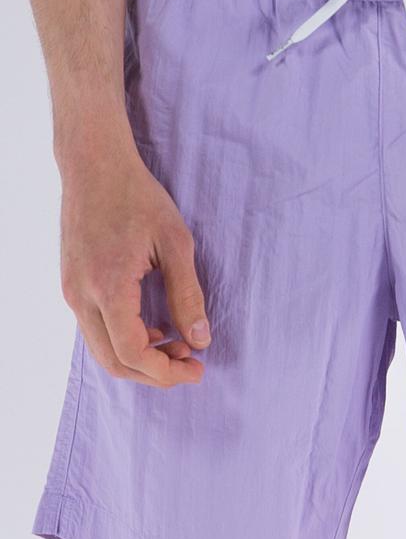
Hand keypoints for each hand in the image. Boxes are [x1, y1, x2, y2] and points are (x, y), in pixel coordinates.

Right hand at [59, 132, 209, 387]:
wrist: (94, 165)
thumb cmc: (137, 197)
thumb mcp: (176, 243)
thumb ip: (188, 295)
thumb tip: (200, 340)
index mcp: (108, 287)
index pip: (133, 353)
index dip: (167, 371)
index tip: (198, 367)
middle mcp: (81, 296)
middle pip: (113, 362)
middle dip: (154, 373)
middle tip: (190, 362)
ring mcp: (71, 292)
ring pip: (102, 350)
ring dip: (140, 358)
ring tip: (176, 344)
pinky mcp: (71, 285)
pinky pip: (95, 330)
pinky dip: (124, 341)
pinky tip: (153, 327)